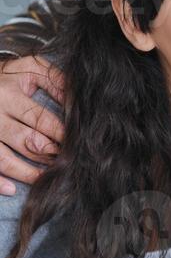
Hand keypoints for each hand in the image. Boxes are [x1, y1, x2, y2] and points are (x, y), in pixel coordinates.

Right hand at [0, 56, 64, 191]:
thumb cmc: (9, 75)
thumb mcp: (30, 68)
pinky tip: (12, 189)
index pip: (39, 118)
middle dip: (48, 153)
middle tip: (65, 162)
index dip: (59, 133)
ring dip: (27, 172)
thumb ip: (55, 80)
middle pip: (25, 141)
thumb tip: (76, 102)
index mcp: (10, 93)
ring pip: (4, 158)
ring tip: (45, 178)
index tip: (75, 143)